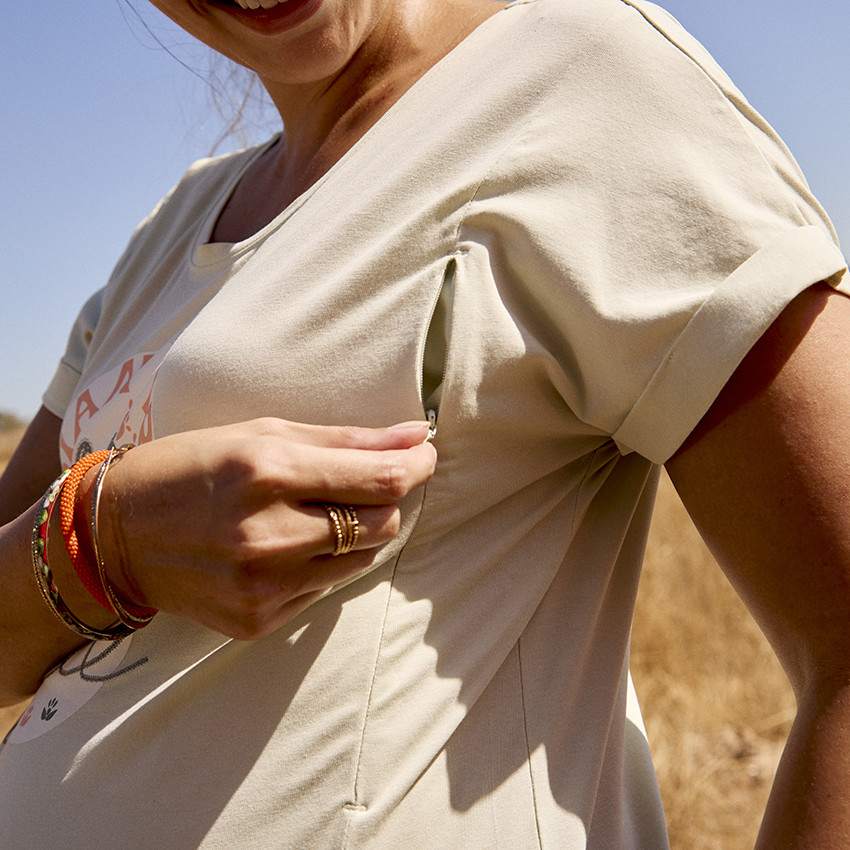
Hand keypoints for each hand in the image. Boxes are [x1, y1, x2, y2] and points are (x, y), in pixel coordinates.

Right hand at [94, 417, 436, 638]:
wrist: (114, 535)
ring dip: (358, 532)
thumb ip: (345, 439)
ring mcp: (262, 586)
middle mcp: (267, 535)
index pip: (380, 480)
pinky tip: (288, 545)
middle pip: (381, 525)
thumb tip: (415, 436)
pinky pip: (325, 589)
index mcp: (267, 473)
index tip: (424, 452)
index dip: (417, 465)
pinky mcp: (257, 620)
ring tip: (318, 511)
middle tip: (364, 481)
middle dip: (387, 499)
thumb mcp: (262, 433)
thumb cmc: (192, 467)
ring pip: (361, 560)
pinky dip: (323, 563)